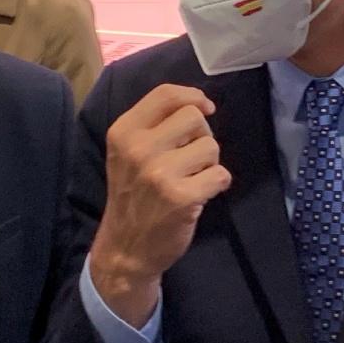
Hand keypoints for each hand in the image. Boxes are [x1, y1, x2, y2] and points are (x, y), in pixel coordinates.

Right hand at [89, 85, 231, 326]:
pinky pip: (220, 174)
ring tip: (192, 178)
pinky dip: (217, 184)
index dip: (193, 96)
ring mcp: (159, 174)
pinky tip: (201, 194)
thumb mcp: (126, 153)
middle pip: (194, 117)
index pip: (165, 94)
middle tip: (191, 156)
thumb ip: (153, 125)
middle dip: (201, 134)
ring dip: (209, 162)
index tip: (204, 108)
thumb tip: (200, 104)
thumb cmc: (132, 196)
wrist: (125, 248)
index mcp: (123, 132)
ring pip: (211, 146)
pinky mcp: (181, 197)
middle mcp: (138, 149)